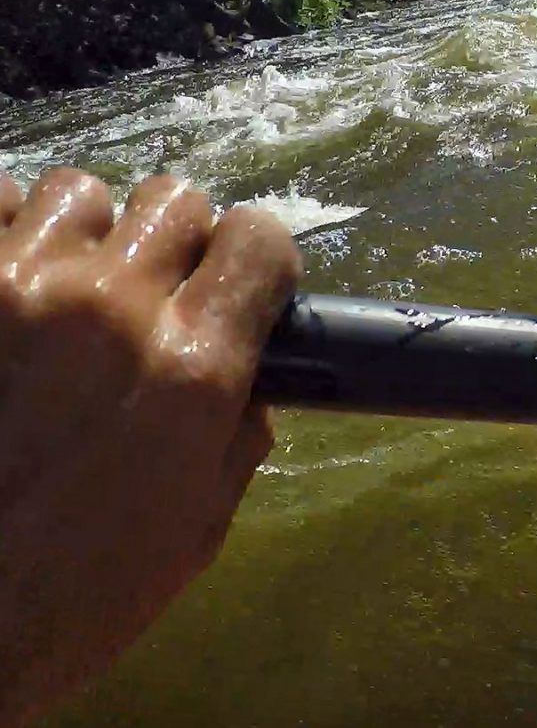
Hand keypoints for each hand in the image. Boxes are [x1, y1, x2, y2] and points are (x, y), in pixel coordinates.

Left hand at [0, 169, 298, 726]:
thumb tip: (243, 385)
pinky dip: (2, 232)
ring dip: (82, 236)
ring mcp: (14, 288)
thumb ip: (231, 438)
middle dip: (173, 246)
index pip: (258, 240)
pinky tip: (4, 289)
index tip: (237, 289)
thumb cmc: (69, 596)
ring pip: (79, 194)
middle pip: (175, 201)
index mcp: (190, 368)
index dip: (255, 263)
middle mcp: (108, 308)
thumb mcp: (190, 530)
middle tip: (147, 300)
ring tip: (59, 295)